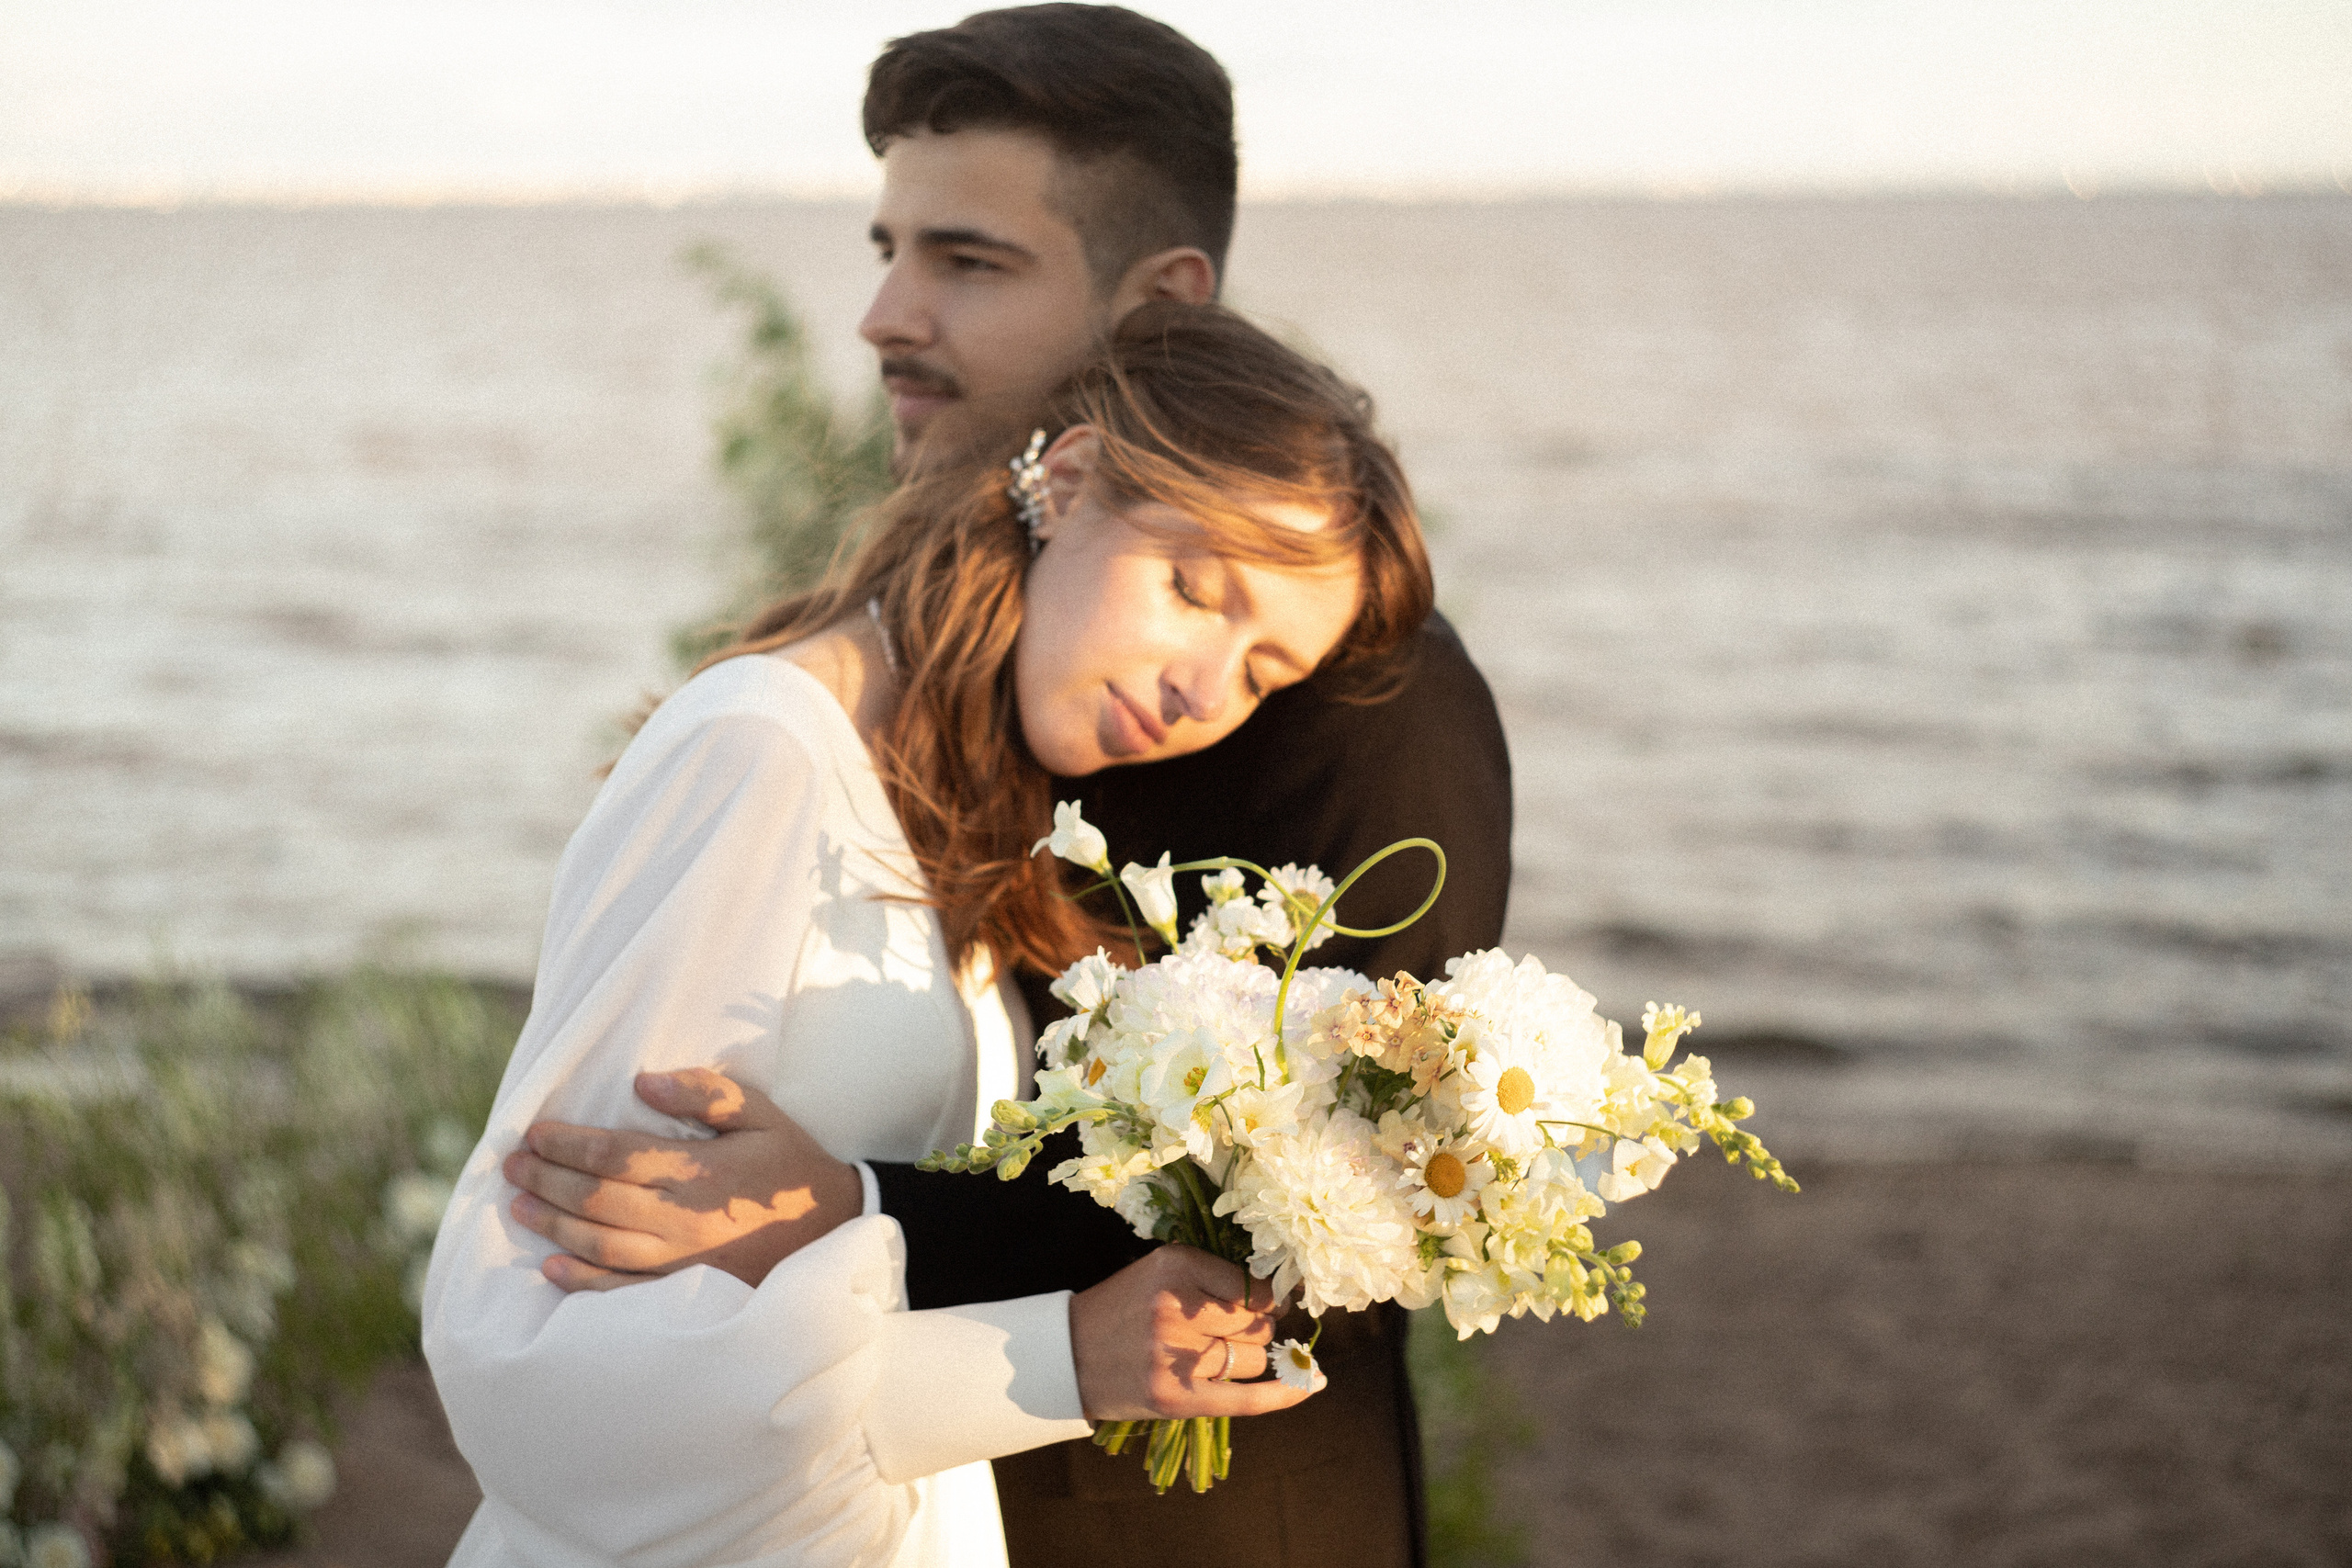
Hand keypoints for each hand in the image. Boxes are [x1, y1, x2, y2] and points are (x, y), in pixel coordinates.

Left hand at [503, 1068, 861, 1292]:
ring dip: (552, 1224)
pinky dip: (582, 1280)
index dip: (567, 1143)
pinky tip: (551, 1266)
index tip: (535, 1132)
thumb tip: (642, 1081)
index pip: (613, 1155)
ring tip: (520, 1203)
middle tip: (512, 1164)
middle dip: (546, 1179)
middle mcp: (682, 1219)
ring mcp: (681, 1262)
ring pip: (599, 1245)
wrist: (836, 1229)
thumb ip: (704, 1092)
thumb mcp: (761, 1114)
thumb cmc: (792, 1166)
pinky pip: (623, 1291)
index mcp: (698, 1171)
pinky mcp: (686, 1292)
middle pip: (595, 1200)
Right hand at [1068, 1245, 1312, 1421]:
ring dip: (1248, 1358)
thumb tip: (1285, 1298)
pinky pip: (1247, 1398)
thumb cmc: (1121, 1309)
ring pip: (1252, 1359)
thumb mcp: (1159, 1271)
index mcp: (1175, 1266)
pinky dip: (1283, 1394)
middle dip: (1255, 1328)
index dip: (1267, 1297)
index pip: (1253, 1286)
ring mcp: (1177, 1356)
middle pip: (1257, 1323)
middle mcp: (1177, 1308)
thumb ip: (1215, 1276)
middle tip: (1229, 1331)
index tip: (1268, 1302)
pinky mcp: (1177, 1398)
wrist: (1067, 1356)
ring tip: (1215, 1354)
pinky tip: (1310, 1385)